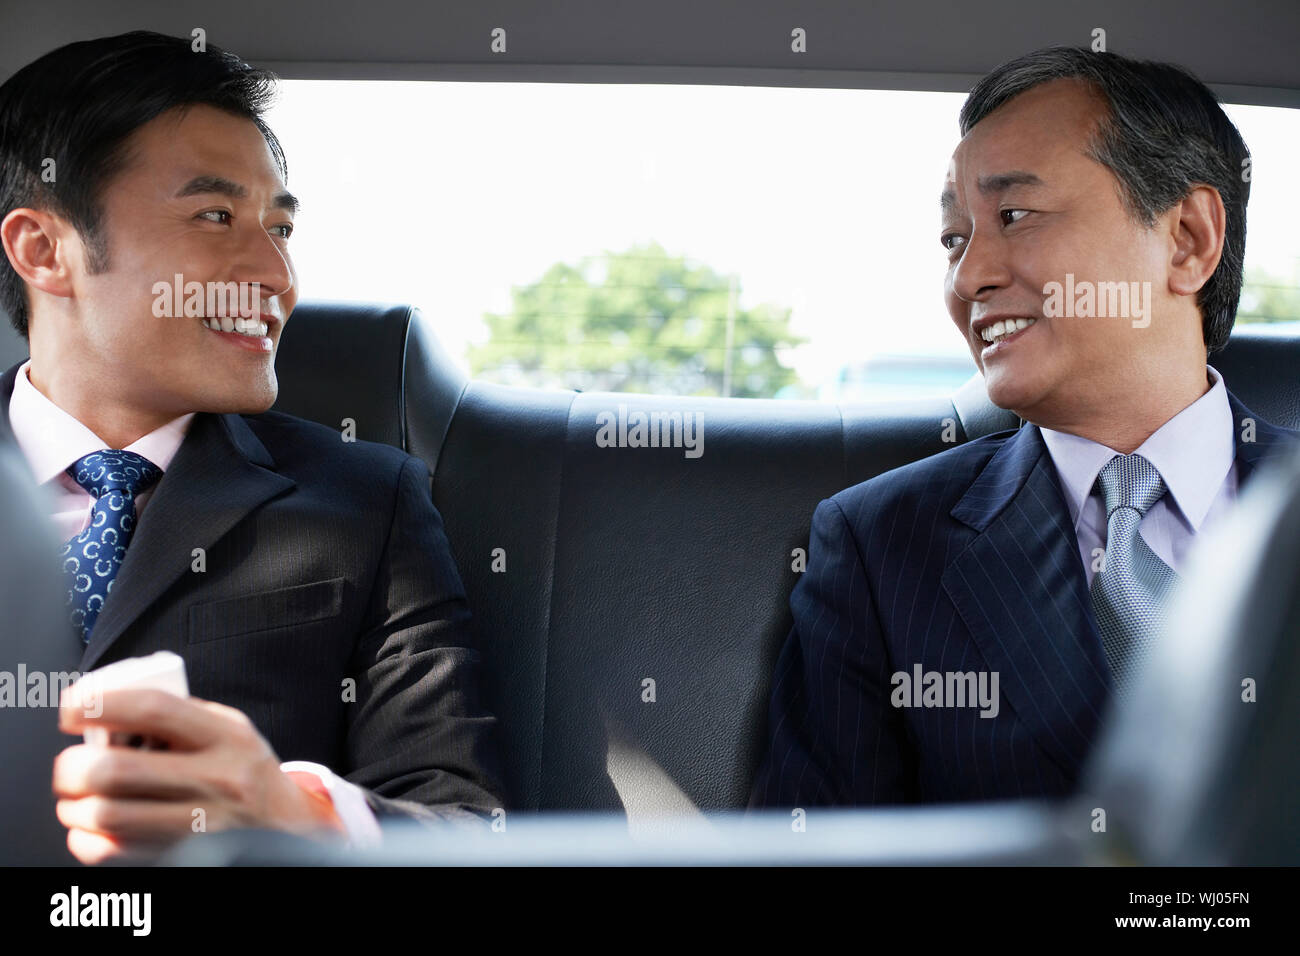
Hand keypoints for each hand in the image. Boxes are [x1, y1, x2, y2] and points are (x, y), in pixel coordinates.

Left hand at [54, 685, 341, 863]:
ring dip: (75, 806)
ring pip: (109, 814)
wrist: (288, 827)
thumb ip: (183, 717)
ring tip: (76, 799)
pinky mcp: (187, 857)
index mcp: (227, 737)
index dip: (102, 704)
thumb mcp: (232, 731)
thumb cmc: (247, 772)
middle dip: (73, 767)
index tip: (71, 709)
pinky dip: (86, 840)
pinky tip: (91, 829)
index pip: (154, 709)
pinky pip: (115, 852)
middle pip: (118, 769)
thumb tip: (113, 712)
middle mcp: (219, 779)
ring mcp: (203, 824)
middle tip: (68, 766)